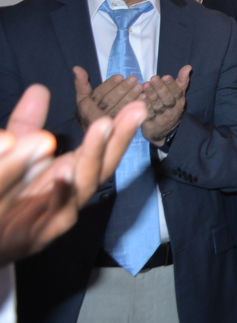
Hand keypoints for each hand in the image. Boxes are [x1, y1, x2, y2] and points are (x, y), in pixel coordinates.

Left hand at [0, 84, 146, 264]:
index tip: (137, 105)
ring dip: (94, 155)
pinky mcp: (39, 233)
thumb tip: (39, 88)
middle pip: (103, 163)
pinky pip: (56, 214)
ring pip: (84, 185)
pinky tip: (66, 173)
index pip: (100, 146)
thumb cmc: (9, 194)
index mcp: (70, 171)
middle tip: (136, 111)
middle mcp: (72, 191)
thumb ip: (26, 123)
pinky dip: (63, 194)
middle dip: (120, 136)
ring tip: (103, 126)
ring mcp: (60, 212)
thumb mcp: (16, 152)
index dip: (119, 126)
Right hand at [73, 66, 142, 129]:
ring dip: (131, 97)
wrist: (95, 133)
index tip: (120, 76)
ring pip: (120, 108)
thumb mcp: (82, 97)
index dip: (110, 84)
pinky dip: (136, 106)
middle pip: (110, 101)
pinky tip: (143, 98)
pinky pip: (128, 116)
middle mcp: (95, 115)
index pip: (99, 94)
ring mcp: (108, 123)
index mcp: (86, 106)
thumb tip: (76, 68)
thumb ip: (81, 83)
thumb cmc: (89, 109)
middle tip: (134, 79)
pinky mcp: (118, 128)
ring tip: (140, 87)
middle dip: (123, 89)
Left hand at [140, 65, 190, 146]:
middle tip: (153, 78)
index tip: (165, 76)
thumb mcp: (177, 95)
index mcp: (179, 102)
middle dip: (160, 88)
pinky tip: (140, 97)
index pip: (177, 93)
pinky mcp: (150, 124)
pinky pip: (147, 114)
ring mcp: (161, 119)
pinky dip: (144, 106)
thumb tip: (188, 66)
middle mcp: (172, 111)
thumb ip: (182, 81)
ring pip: (157, 106)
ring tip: (145, 85)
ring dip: (151, 95)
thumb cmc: (170, 107)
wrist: (163, 131)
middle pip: (167, 100)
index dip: (172, 85)